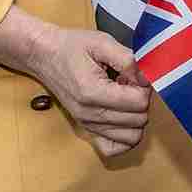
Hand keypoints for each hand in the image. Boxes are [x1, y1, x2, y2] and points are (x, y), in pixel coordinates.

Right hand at [0, 6, 149, 157]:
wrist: (43, 55)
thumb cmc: (71, 47)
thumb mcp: (102, 43)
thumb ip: (128, 60)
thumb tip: (148, 78)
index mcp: (93, 93)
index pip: (139, 102)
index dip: (144, 86)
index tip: (133, 74)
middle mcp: (89, 114)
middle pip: (139, 120)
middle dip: (141, 99)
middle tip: (128, 83)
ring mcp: (87, 124)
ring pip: (132, 136)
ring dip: (136, 116)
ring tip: (124, 97)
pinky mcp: (87, 129)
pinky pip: (115, 148)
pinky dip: (125, 136)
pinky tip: (122, 115)